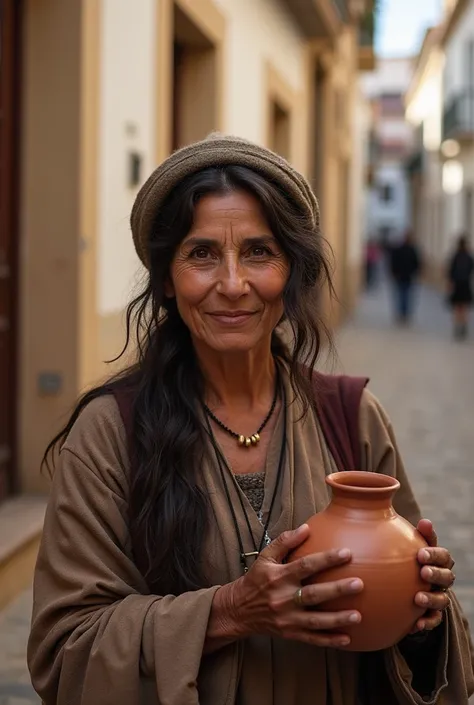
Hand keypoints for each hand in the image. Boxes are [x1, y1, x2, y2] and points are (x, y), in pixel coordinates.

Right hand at [216, 524, 363, 648]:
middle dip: (337, 590)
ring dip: (337, 619)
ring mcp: (287, 618)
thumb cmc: (256, 579)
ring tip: (358, 616)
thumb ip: (285, 541)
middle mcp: (283, 598)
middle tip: (359, 584)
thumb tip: (306, 528)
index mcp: (279, 576)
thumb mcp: (265, 557)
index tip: (346, 553)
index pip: (305, 566)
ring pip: (315, 621)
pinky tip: (346, 639)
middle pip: (313, 595)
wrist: (238, 610)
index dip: (326, 559)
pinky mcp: (289, 633)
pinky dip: (329, 640)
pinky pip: (311, 639)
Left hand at [411, 519, 453, 633]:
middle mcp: (442, 577)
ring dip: (431, 598)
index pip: (442, 555)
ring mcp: (439, 596)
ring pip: (442, 599)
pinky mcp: (432, 614)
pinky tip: (415, 625)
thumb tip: (414, 517)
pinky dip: (427, 622)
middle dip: (436, 574)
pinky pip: (434, 620)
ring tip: (417, 598)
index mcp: (437, 560)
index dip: (434, 554)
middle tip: (423, 572)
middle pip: (446, 576)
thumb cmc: (404, 559)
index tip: (420, 554)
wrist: (402, 586)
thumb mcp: (404, 545)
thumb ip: (407, 533)